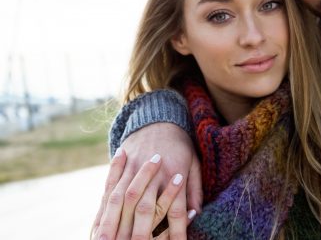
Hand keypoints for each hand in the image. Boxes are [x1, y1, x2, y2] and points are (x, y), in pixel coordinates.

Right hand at [92, 123, 200, 238]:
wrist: (160, 119)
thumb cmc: (182, 146)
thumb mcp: (194, 165)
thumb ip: (194, 191)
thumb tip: (195, 214)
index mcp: (175, 174)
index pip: (176, 211)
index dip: (176, 232)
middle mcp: (153, 175)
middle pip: (145, 210)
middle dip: (140, 234)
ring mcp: (134, 172)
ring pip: (122, 203)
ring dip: (114, 225)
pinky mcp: (121, 172)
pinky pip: (109, 193)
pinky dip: (102, 211)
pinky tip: (96, 227)